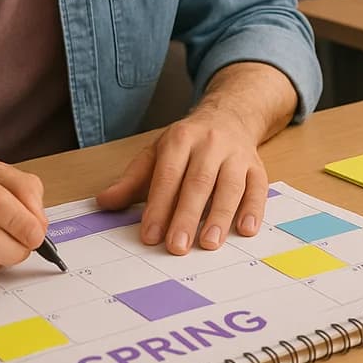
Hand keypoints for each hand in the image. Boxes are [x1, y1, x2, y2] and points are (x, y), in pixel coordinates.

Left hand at [96, 103, 267, 254]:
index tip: (150, 236)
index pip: (168, 176)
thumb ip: (132, 181)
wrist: (229, 115)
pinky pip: (258, 187)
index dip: (159, 206)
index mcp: (180, 139)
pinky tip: (246, 229)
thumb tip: (104, 202)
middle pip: (199, 182)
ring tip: (209, 243)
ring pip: (230, 185)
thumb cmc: (188, 143)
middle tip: (177, 246)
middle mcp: (210, 144)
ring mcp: (236, 155)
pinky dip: (254, 209)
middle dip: (187, 216)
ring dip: (220, 216)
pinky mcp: (256, 166)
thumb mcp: (156, 153)